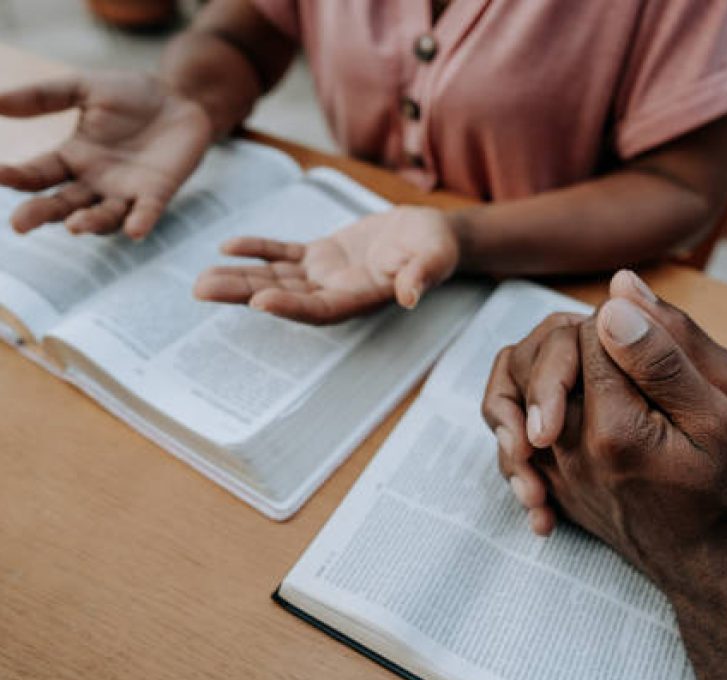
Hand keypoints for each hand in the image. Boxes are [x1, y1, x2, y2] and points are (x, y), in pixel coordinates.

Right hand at [0, 71, 212, 238]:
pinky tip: (134, 231)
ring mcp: (126, 191)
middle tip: (19, 224)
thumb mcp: (83, 88)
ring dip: (90, 222)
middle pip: (63, 205)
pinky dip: (141, 222)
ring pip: (104, 216)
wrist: (179, 96)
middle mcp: (95, 182)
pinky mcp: (158, 192)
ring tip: (74, 226)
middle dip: (41, 214)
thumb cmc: (131, 95)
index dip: (17, 177)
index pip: (38, 174)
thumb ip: (44, 96)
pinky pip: (147, 212)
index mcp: (72, 158)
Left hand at [193, 206, 459, 323]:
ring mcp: (325, 275)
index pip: (321, 309)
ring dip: (239, 278)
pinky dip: (257, 250)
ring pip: (276, 278)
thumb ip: (422, 275)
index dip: (290, 307)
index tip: (259, 301)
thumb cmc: (437, 246)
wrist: (431, 234)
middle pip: (284, 297)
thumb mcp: (436, 256)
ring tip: (200, 279)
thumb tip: (411, 295)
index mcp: (361, 297)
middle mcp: (336, 292)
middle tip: (202, 290)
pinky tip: (229, 247)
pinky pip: (284, 254)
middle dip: (243, 294)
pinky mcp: (321, 255)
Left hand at [541, 298, 726, 590]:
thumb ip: (663, 357)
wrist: (713, 566)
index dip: (622, 322)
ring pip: (521, 387)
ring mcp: (554, 470)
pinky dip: (532, 404)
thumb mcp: (718, 418)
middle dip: (582, 339)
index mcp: (614, 428)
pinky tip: (566, 405)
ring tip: (591, 365)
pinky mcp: (551, 483)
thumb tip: (614, 300)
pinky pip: (516, 428)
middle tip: (622, 346)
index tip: (653, 339)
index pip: (591, 335)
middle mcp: (569, 450)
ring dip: (553, 364)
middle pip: (546, 356)